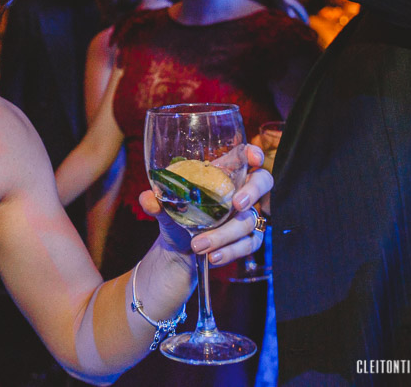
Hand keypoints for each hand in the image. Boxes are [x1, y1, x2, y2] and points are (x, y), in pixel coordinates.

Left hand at [140, 144, 271, 266]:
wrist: (178, 248)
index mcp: (221, 174)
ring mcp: (247, 215)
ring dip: (225, 234)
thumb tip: (147, 198)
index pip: (244, 156)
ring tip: (198, 245)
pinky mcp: (248, 239)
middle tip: (236, 204)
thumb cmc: (176, 216)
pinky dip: (230, 251)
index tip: (254, 158)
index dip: (253, 154)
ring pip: (251, 220)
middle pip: (263, 181)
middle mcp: (239, 191)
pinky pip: (249, 244)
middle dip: (253, 191)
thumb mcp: (164, 207)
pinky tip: (213, 256)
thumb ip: (157, 200)